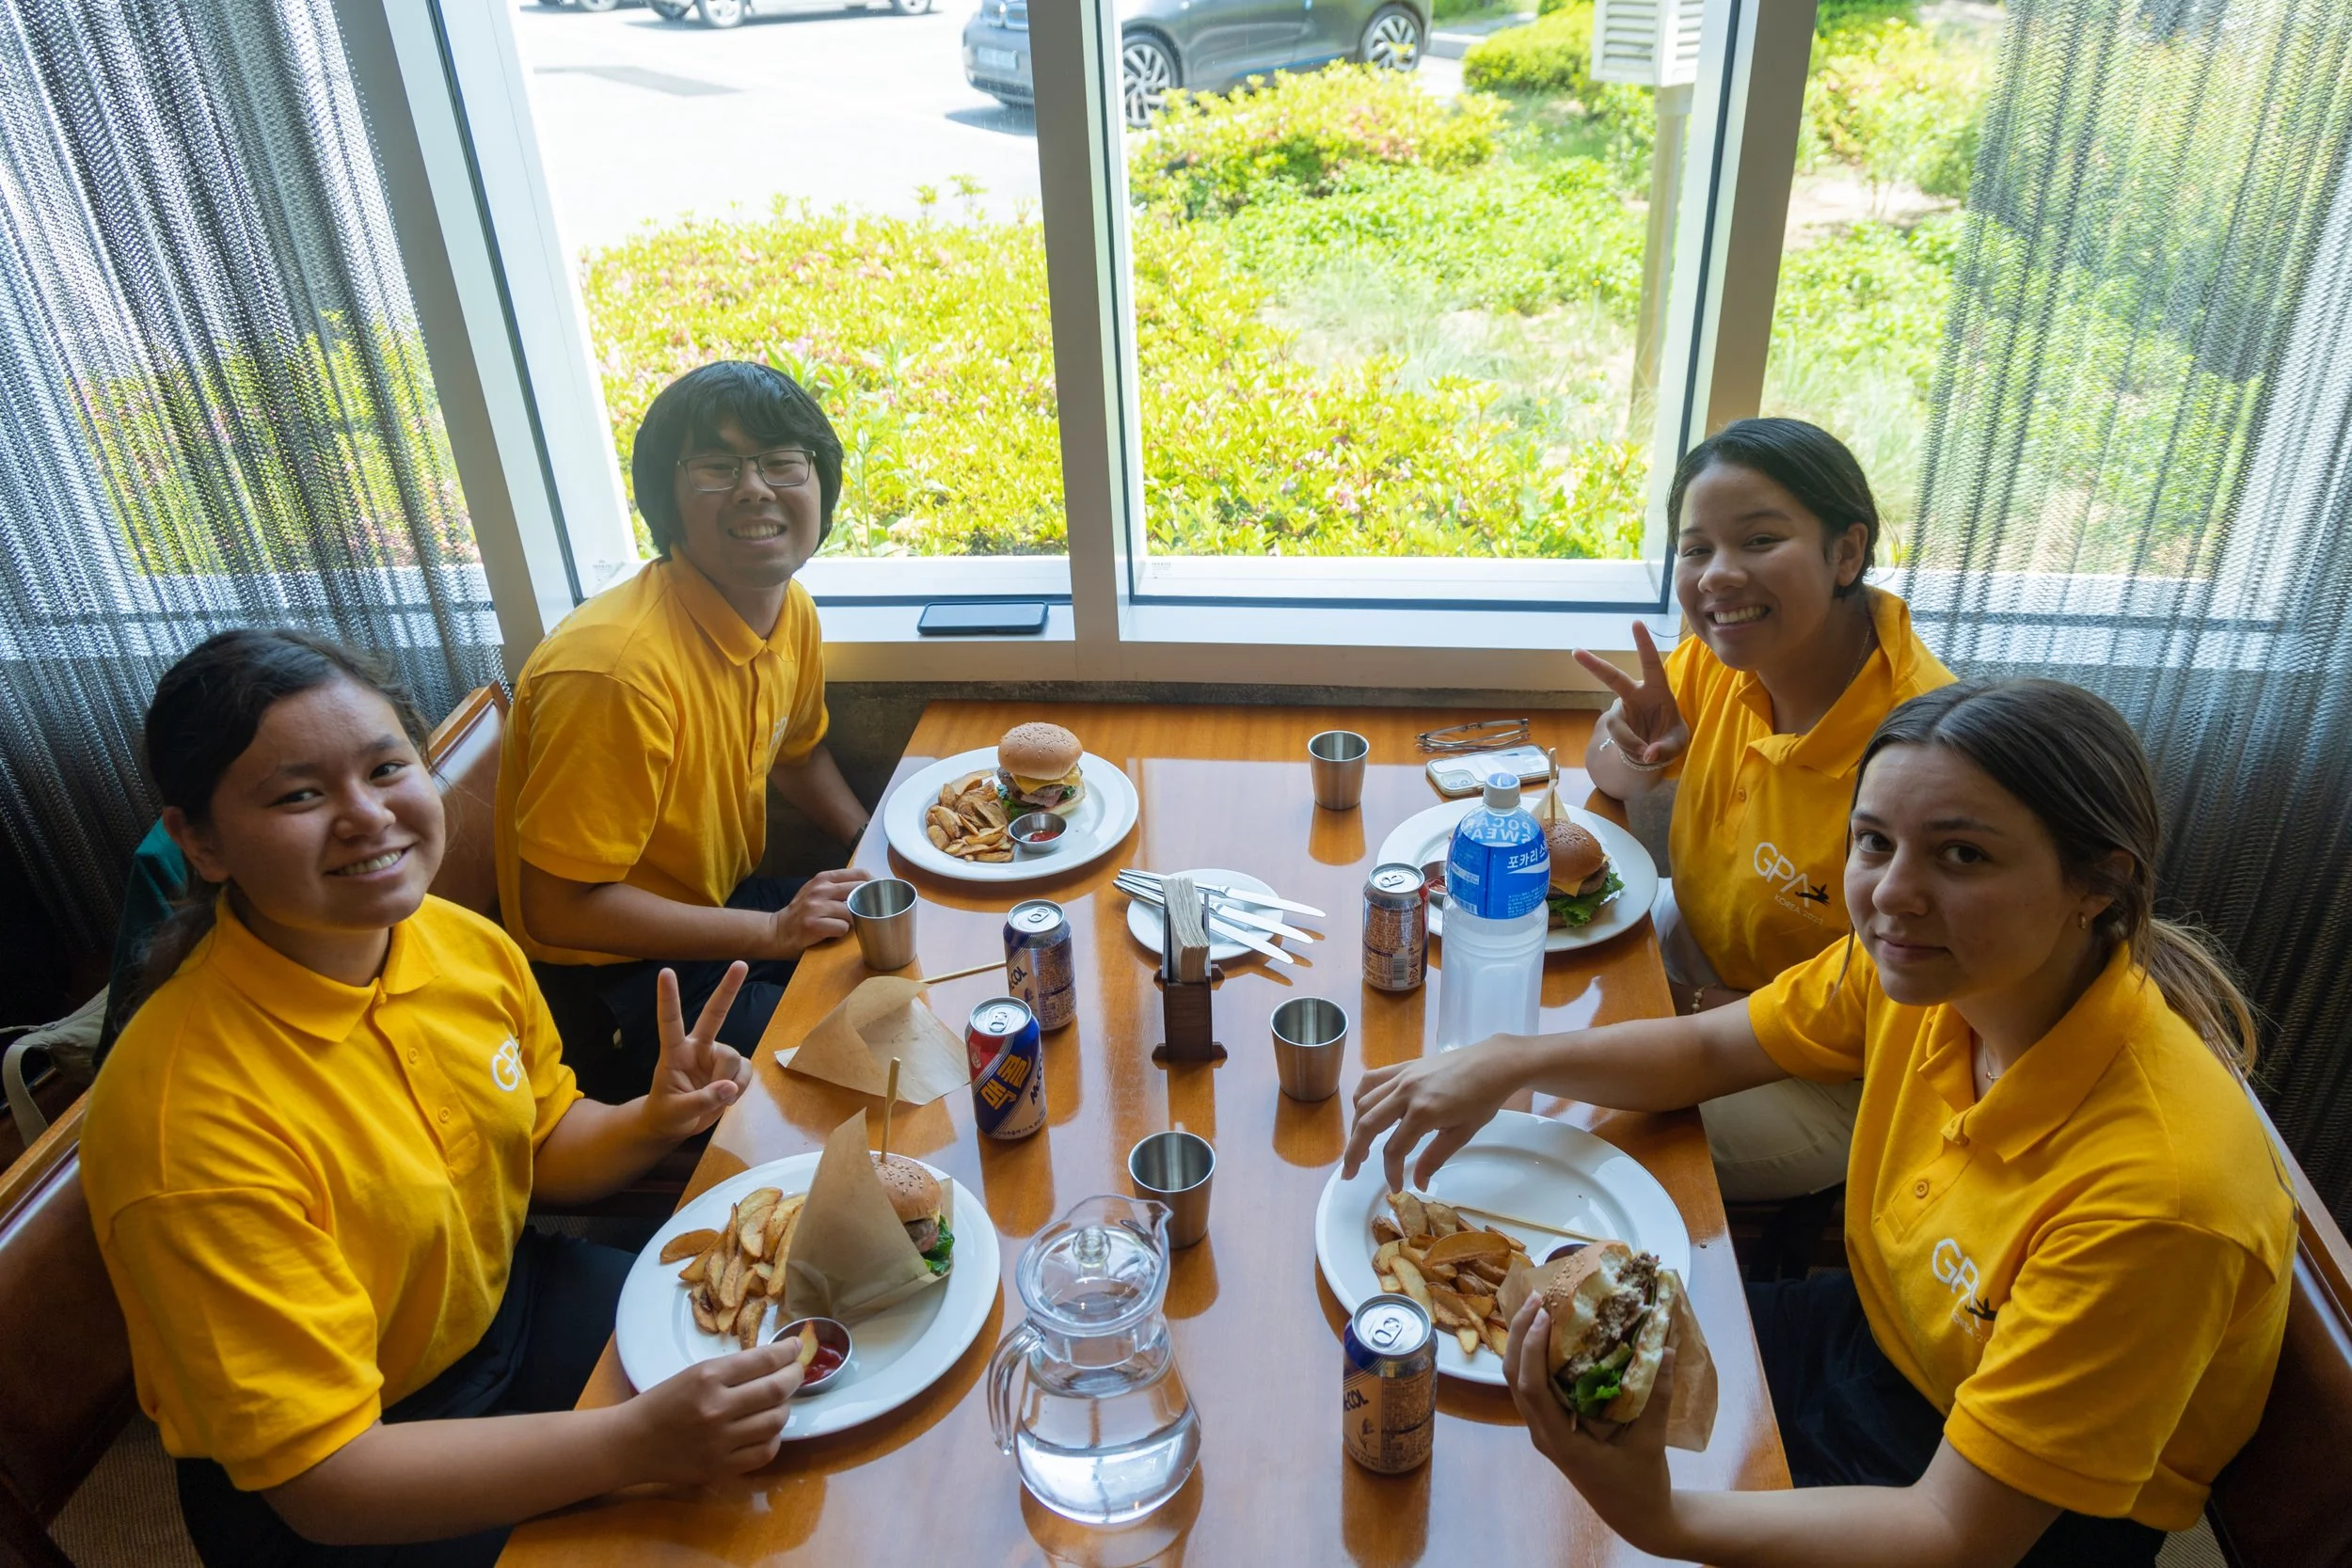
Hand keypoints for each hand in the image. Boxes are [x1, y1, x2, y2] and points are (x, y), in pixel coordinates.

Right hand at [619, 1337, 804, 1483]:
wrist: (631, 1443)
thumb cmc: (662, 1402)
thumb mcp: (693, 1374)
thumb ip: (732, 1371)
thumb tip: (775, 1362)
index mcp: (707, 1377)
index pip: (763, 1360)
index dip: (787, 1352)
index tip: (797, 1348)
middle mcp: (716, 1407)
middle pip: (776, 1390)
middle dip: (794, 1376)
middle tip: (797, 1371)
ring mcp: (720, 1441)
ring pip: (776, 1421)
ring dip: (785, 1408)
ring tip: (779, 1402)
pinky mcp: (721, 1467)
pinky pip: (765, 1452)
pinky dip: (774, 1438)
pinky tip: (767, 1430)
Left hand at [640, 963, 753, 1142]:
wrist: (675, 1125)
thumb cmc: (666, 1113)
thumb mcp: (676, 1112)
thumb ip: (702, 1101)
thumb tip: (729, 1088)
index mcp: (674, 1052)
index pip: (670, 1022)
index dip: (669, 998)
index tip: (666, 972)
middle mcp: (697, 1047)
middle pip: (715, 1014)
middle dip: (728, 989)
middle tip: (740, 964)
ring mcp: (715, 1056)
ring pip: (734, 1058)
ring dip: (731, 1082)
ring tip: (718, 1100)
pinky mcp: (731, 1069)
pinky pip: (746, 1072)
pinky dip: (741, 1088)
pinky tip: (729, 1098)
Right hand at [764, 868, 869, 958]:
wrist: (776, 931)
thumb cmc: (802, 913)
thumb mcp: (817, 891)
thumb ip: (838, 886)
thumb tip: (870, 886)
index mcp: (824, 878)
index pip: (860, 874)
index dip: (874, 884)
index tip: (879, 895)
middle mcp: (820, 888)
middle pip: (859, 891)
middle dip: (867, 904)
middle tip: (865, 913)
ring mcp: (816, 905)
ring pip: (852, 912)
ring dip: (851, 922)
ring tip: (840, 925)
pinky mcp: (813, 923)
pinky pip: (842, 928)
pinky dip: (841, 933)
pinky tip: (831, 933)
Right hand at [1341, 1039, 1524, 1191]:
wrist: (1492, 1063)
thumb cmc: (1483, 1099)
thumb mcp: (1462, 1133)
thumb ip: (1435, 1157)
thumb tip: (1418, 1183)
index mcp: (1423, 1112)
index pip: (1394, 1149)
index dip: (1391, 1172)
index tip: (1396, 1187)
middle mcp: (1405, 1093)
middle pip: (1367, 1125)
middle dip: (1354, 1153)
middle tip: (1348, 1174)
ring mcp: (1401, 1076)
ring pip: (1364, 1103)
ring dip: (1355, 1127)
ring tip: (1357, 1147)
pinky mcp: (1403, 1066)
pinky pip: (1371, 1080)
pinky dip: (1362, 1097)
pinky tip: (1363, 1111)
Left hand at [1505, 1292, 1679, 1556]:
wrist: (1637, 1517)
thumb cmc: (1641, 1484)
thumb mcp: (1651, 1441)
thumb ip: (1657, 1397)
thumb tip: (1667, 1349)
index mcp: (1560, 1441)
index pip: (1531, 1389)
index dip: (1531, 1349)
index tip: (1543, 1315)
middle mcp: (1544, 1434)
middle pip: (1515, 1379)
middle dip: (1519, 1336)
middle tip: (1536, 1298)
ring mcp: (1545, 1431)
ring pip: (1520, 1382)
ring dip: (1524, 1345)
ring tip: (1539, 1309)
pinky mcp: (1553, 1428)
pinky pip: (1535, 1388)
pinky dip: (1536, 1360)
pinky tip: (1553, 1338)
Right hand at [1574, 623, 1689, 770]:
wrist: (1653, 750)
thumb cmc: (1670, 736)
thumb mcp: (1677, 743)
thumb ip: (1666, 748)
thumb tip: (1648, 754)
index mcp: (1657, 690)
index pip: (1651, 663)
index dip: (1644, 644)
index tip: (1636, 622)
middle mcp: (1636, 694)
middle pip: (1613, 678)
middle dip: (1594, 665)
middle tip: (1575, 652)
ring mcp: (1622, 709)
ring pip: (1618, 724)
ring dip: (1631, 741)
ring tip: (1646, 753)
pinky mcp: (1614, 723)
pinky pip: (1617, 736)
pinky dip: (1630, 748)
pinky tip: (1640, 752)